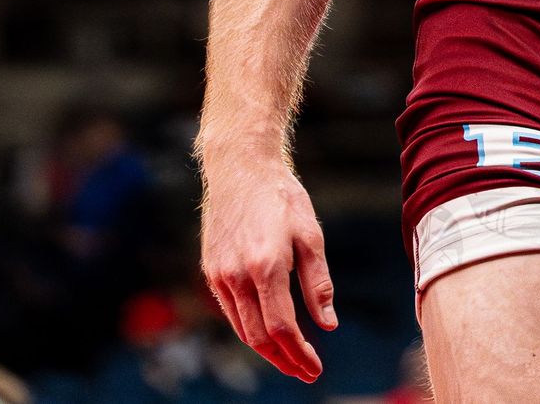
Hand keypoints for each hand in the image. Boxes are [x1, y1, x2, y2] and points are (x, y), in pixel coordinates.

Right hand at [201, 155, 336, 380]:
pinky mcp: (211, 270)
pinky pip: (231, 311)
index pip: (282, 327)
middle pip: (259, 337)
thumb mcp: (310, 233)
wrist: (240, 167)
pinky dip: (249, 328)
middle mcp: (237, 276)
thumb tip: (328, 324)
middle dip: (284, 360)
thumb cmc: (281, 195)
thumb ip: (318, 283)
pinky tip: (267, 332)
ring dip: (266, 350)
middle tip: (305, 372)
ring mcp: (220, 275)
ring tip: (290, 359)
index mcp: (266, 265)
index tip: (315, 369)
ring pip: (242, 329)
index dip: (299, 354)